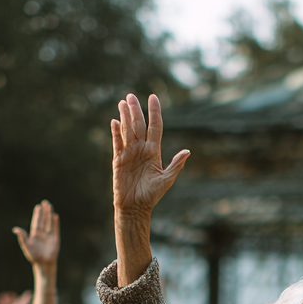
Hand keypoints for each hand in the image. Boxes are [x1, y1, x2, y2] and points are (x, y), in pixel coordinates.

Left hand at [13, 201, 58, 267]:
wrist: (44, 263)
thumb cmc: (33, 256)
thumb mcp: (26, 245)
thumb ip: (22, 237)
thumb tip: (15, 229)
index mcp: (34, 235)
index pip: (36, 222)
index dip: (37, 214)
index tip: (38, 207)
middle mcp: (42, 234)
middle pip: (43, 220)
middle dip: (44, 211)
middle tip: (45, 202)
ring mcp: (49, 236)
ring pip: (49, 222)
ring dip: (49, 214)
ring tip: (50, 206)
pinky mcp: (55, 239)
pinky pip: (56, 229)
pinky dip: (56, 222)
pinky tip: (55, 216)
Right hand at [112, 94, 189, 215]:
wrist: (135, 208)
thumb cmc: (152, 195)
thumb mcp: (166, 179)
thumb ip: (176, 164)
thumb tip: (187, 151)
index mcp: (154, 151)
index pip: (154, 127)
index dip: (154, 112)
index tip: (153, 97)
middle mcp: (141, 149)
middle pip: (138, 125)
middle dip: (135, 110)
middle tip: (131, 95)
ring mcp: (129, 153)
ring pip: (127, 130)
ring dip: (125, 116)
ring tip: (122, 102)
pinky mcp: (118, 160)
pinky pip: (116, 143)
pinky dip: (115, 132)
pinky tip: (114, 121)